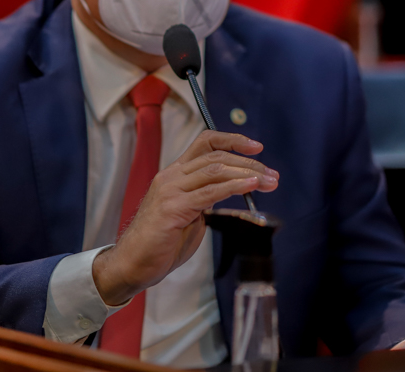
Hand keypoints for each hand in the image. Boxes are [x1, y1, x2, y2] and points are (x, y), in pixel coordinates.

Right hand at [92, 130, 277, 304]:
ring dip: (247, 173)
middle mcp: (172, 176)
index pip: (205, 143)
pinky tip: (250, 185)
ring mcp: (170, 190)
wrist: (132, 264)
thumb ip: (207, 199)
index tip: (257, 148)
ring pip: (215, 170)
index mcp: (175, 174)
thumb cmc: (161, 243)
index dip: (232, 140)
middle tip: (273, 175)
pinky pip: (209, 193)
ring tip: (268, 181)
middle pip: (216, 156)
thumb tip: (234, 191)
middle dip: (249, 163)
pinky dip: (233, 186)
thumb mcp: (190, 214)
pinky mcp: (172, 208)